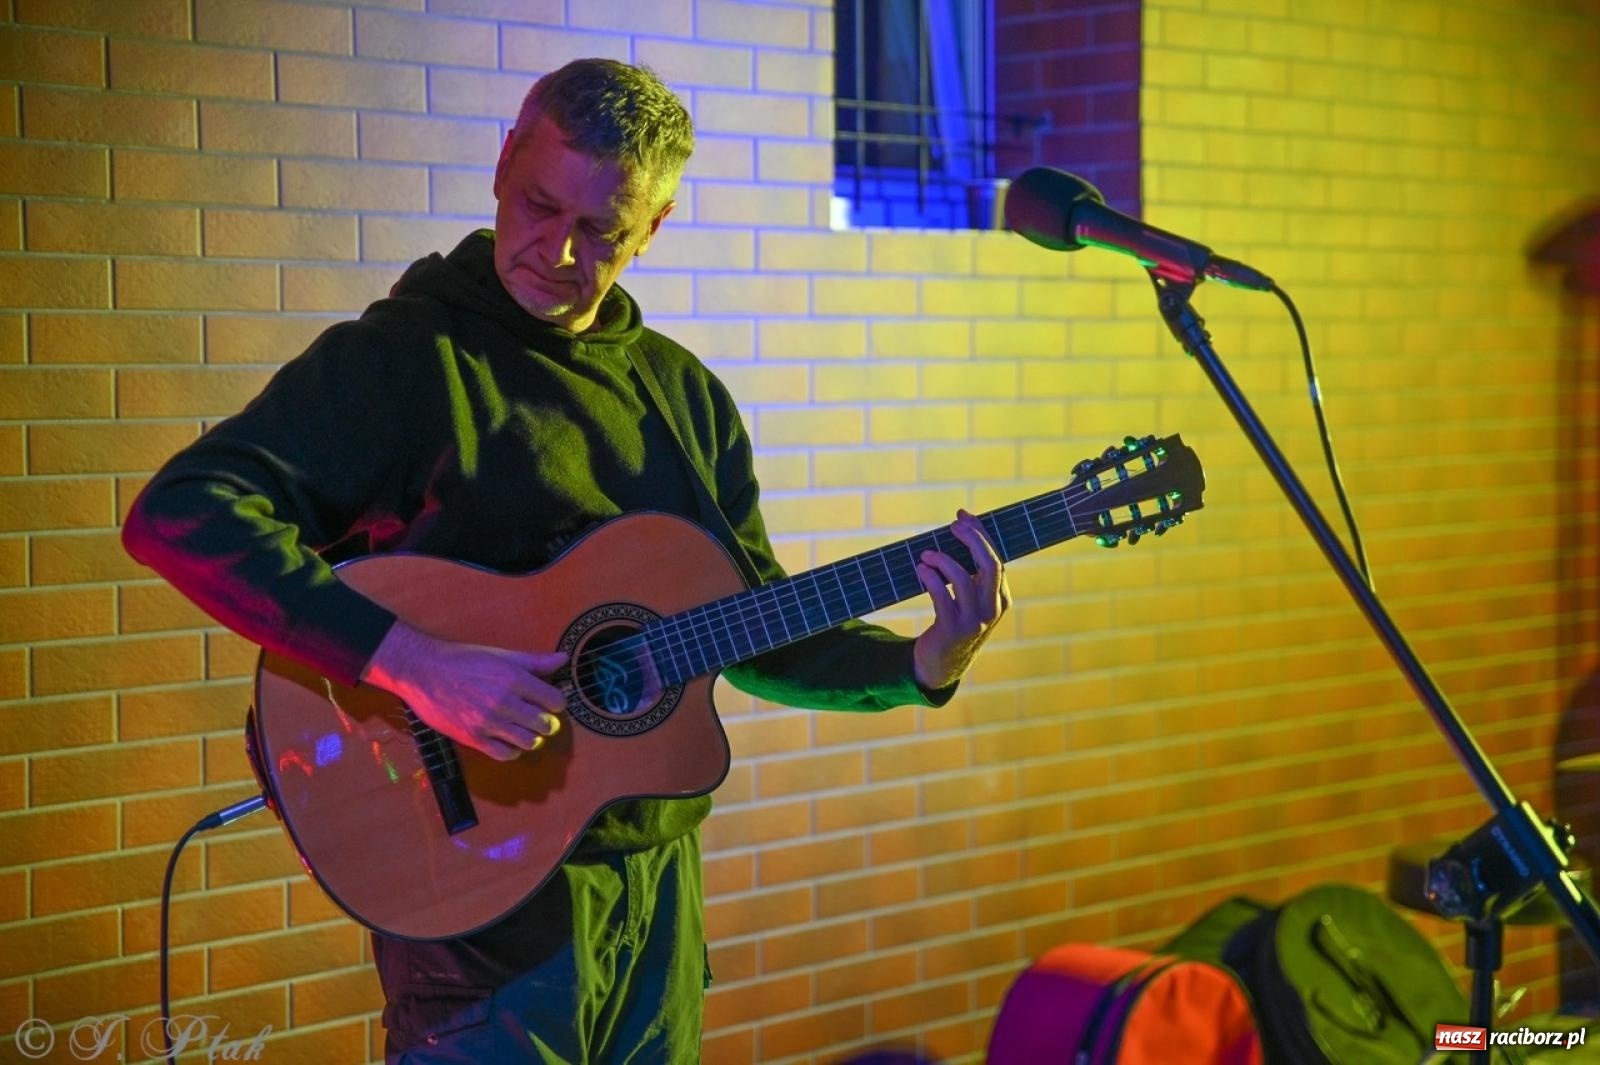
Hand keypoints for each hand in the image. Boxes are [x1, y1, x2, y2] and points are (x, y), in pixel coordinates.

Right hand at [361, 620, 566, 761]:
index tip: (549, 702)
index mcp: (514, 679)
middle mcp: (505, 702)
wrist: (423, 672)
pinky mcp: (473, 738)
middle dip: (546, 721)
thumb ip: (534, 661)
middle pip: (545, 724)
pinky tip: (507, 740)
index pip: (555, 701)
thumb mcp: (501, 655)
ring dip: (531, 737)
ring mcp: (489, 723)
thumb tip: (564, 659)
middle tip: (538, 716)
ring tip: (523, 728)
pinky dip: (512, 750)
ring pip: (529, 742)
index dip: (556, 702)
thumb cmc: (463, 659)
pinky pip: (505, 754)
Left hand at [912, 509, 1010, 690]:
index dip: (980, 533)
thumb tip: (962, 525)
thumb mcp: (970, 598)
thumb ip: (971, 569)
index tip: (961, 515)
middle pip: (990, 564)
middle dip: (971, 539)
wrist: (942, 663)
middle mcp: (992, 609)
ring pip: (962, 578)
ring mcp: (974, 621)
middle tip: (952, 525)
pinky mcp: (952, 629)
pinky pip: (941, 595)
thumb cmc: (955, 621)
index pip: (996, 558)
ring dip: (942, 560)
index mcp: (1001, 599)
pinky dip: (929, 577)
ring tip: (926, 555)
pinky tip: (920, 570)